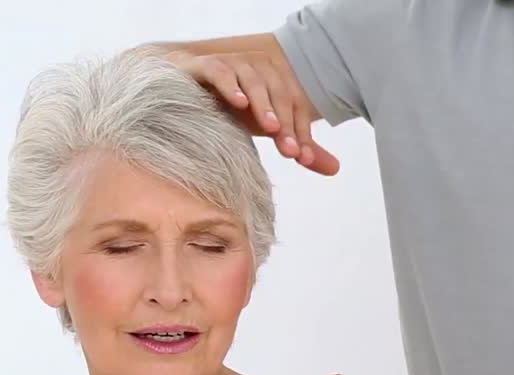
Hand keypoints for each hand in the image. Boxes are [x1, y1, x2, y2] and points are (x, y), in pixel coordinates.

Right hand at [166, 49, 339, 176]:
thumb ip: (295, 144)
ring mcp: (230, 65)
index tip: (300, 157)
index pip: (293, 104)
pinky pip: (220, 71)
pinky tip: (238, 104)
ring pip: (252, 79)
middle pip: (277, 91)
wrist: (178, 93)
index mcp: (272, 82)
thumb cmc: (226, 110)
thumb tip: (335, 170)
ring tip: (270, 128)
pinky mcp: (204, 65)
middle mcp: (255, 69)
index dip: (300, 129)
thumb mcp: (264, 129)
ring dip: (263, 103)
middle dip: (285, 122)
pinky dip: (230, 85)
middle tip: (289, 150)